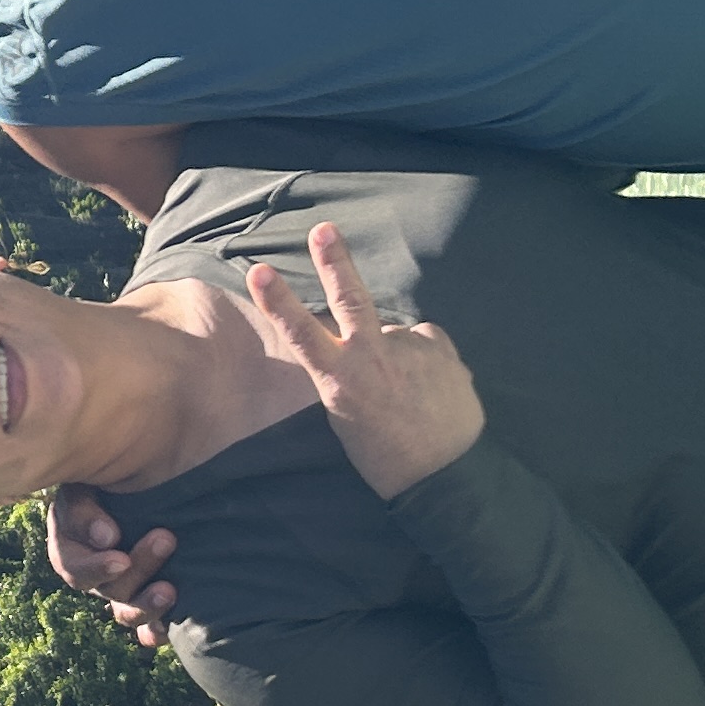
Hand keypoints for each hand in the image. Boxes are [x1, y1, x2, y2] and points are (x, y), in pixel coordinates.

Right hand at [45, 484, 178, 647]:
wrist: (147, 477)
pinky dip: (155, 632)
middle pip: (107, 588)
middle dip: (138, 568)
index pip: (72, 566)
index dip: (94, 564)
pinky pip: (147, 629)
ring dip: (147, 605)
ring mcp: (122, 590)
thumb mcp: (86, 482)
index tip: (117, 545)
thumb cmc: (112, 474)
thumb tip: (107, 539)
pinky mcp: (148, 600)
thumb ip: (84, 507)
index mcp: (72, 544)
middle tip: (165, 538)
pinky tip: (166, 630)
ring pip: (126, 612)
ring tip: (171, 590)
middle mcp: (95, 573)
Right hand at [242, 222, 486, 499]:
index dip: (277, 300)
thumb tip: (368, 341)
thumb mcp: (348, 418)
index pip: (300, 332)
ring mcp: (409, 349)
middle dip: (334, 261)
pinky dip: (424, 357)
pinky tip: (429, 386)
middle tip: (323, 229)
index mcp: (340, 380)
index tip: (258, 270)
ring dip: (397, 352)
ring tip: (409, 392)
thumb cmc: (385, 457)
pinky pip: (425, 342)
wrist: (446, 475)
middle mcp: (371, 356)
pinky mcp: (441, 348)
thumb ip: (349, 372)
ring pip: (394, 335)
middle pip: (349, 298)